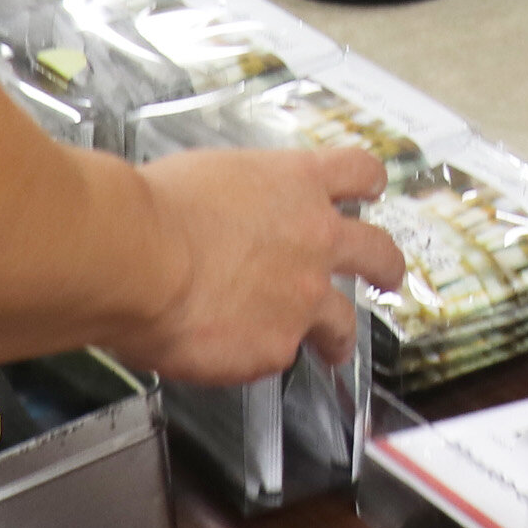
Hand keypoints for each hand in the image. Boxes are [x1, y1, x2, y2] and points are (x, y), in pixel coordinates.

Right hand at [121, 147, 406, 384]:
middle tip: (387, 276)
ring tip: (335, 348)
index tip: (370, 192)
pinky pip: (277, 355)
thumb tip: (228, 221)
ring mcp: (304, 297)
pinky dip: (258, 356)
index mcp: (297, 183)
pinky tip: (233, 355)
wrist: (139, 259)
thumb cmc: (155, 209)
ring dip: (340, 335)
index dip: (367, 184)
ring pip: (344, 321)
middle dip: (386, 267)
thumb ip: (239, 202)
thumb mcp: (208, 177)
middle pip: (378, 251)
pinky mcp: (278, 347)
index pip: (358, 171)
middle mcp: (316, 239)